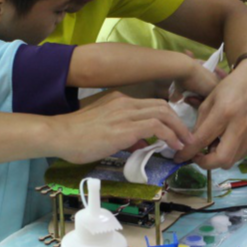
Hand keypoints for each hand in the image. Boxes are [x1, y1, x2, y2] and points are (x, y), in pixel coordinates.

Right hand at [51, 93, 191, 163]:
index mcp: (119, 100)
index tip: (176, 131)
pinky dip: (170, 136)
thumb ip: (124, 136)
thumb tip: (141, 144)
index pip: (151, 103)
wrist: (59, 135)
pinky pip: (156, 127)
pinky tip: (174, 146)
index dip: (168, 117)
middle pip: (162, 105)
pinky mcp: (125, 127)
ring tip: (185, 143)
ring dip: (179, 129)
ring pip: (163, 113)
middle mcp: (125, 102)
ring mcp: (125, 113)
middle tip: (187, 137)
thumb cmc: (75, 136)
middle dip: (179, 121)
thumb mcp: (104, 132)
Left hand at [179, 59, 246, 168]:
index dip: (187, 153)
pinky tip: (228, 140)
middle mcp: (241, 127)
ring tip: (215, 142)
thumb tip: (191, 146)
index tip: (178, 159)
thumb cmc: (230, 88)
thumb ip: (200, 125)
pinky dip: (231, 152)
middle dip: (205, 163)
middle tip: (197, 155)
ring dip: (218, 157)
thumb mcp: (209, 101)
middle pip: (221, 160)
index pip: (202, 140)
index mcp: (224, 113)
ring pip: (230, 161)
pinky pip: (240, 156)